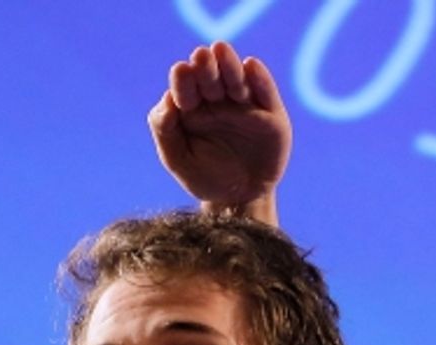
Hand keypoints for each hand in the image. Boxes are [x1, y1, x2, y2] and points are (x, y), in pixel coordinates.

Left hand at [150, 41, 290, 221]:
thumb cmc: (204, 178)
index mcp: (192, 108)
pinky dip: (259, 78)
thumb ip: (165, 130)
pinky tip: (250, 66)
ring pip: (237, 79)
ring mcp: (245, 105)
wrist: (238, 202)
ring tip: (220, 51)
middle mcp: (218, 101)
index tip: (180, 72)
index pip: (186, 87)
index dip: (183, 79)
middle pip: (211, 77)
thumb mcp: (178, 160)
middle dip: (206, 67)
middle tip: (200, 56)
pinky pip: (265, 92)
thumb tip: (166, 100)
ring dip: (229, 65)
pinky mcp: (270, 113)